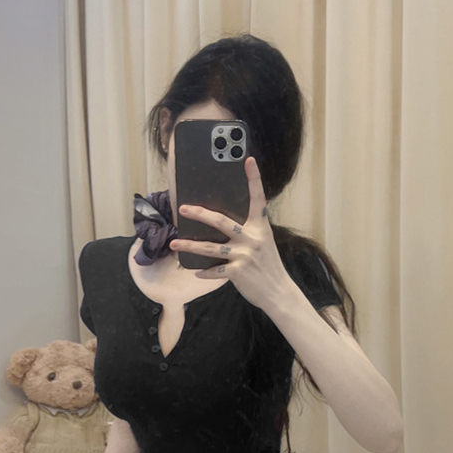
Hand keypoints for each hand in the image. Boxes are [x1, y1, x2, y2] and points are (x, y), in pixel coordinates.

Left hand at [169, 157, 294, 311]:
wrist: (278, 291)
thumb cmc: (268, 266)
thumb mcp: (263, 242)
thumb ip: (247, 232)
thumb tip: (222, 225)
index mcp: (260, 227)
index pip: (258, 198)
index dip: (254, 179)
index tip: (249, 160)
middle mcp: (252, 238)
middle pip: (220, 221)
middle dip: (199, 214)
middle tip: (183, 209)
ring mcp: (244, 255)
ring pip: (210, 248)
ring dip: (190, 246)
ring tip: (174, 243)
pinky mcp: (238, 272)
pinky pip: (215, 270)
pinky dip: (205, 272)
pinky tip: (196, 272)